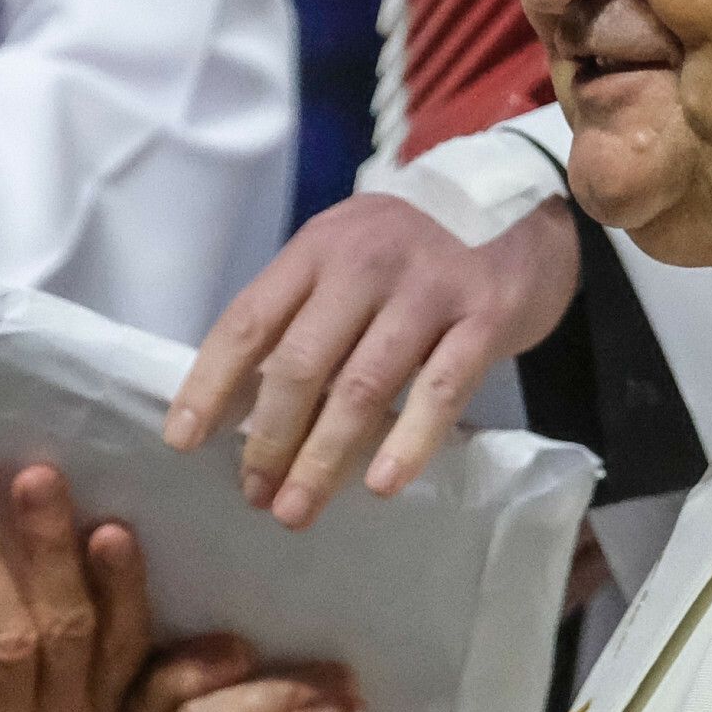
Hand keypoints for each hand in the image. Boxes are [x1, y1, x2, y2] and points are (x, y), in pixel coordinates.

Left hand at [163, 192, 579, 527]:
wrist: (528, 203)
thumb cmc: (420, 251)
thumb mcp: (350, 257)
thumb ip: (303, 314)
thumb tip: (240, 404)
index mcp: (318, 249)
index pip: (249, 320)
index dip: (210, 383)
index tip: (183, 441)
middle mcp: (366, 263)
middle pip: (301, 361)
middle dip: (269, 437)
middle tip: (255, 493)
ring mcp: (428, 288)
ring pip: (362, 385)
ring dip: (324, 456)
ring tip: (296, 509)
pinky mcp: (485, 316)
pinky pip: (441, 389)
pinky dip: (408, 441)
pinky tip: (382, 484)